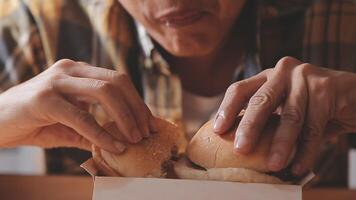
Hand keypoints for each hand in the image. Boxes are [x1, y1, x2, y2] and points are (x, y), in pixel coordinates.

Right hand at [0, 59, 156, 152]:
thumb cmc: (34, 122)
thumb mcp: (70, 125)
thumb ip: (94, 130)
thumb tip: (122, 144)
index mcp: (79, 71)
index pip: (119, 80)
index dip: (138, 102)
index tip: (151, 123)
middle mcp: (70, 70)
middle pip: (117, 82)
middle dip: (137, 108)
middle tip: (146, 133)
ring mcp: (57, 81)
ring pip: (105, 92)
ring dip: (125, 118)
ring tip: (135, 139)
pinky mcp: (44, 99)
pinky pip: (82, 116)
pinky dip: (102, 133)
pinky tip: (115, 147)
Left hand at [214, 57, 355, 175]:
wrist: (353, 97)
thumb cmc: (312, 105)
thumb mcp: (285, 108)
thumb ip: (267, 120)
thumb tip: (238, 146)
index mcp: (267, 76)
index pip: (240, 89)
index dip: (226, 109)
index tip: (217, 130)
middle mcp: (283, 71)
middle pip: (260, 101)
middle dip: (249, 128)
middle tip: (240, 150)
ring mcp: (305, 76)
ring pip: (290, 117)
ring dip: (281, 145)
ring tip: (273, 166)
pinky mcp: (327, 88)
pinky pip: (314, 126)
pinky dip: (306, 150)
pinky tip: (298, 166)